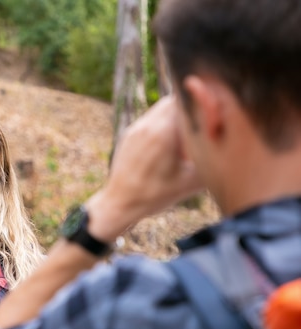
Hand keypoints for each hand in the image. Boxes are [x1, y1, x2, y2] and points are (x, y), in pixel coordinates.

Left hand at [86, 95, 203, 240]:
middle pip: (175, 100)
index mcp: (164, 132)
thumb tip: (236, 149)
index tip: (213, 114)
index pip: (187, 99)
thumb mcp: (191, 182)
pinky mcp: (129, 133)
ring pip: (161, 108)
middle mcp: (148, 124)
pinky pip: (150, 119)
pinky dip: (163, 125)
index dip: (203, 102)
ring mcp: (136, 127)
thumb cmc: (155, 195)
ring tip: (184, 139)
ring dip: (176, 117)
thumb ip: (213, 160)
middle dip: (190, 109)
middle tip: (201, 126)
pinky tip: (168, 146)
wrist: (119, 203)